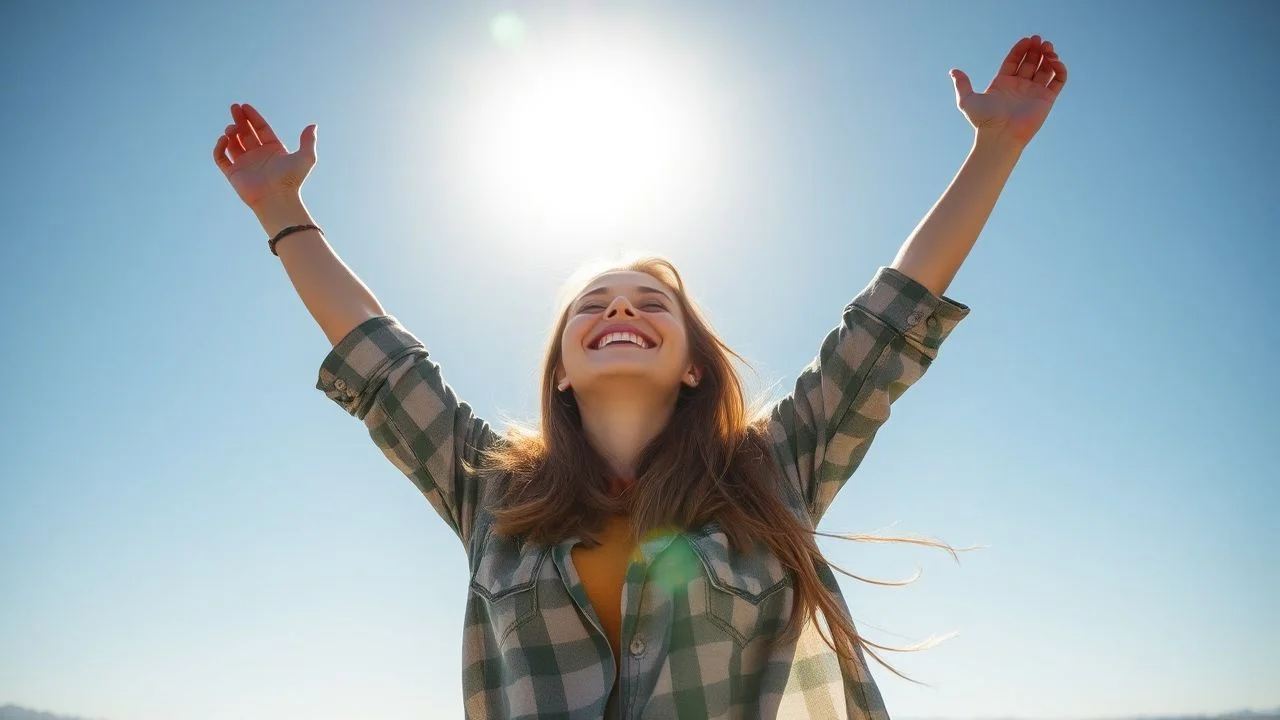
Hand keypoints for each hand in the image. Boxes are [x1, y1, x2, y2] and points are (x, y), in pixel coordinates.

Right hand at [213, 103, 317, 209]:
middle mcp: (259, 155)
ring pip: (233, 143)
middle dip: (240, 120)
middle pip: (246, 133)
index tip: (244, 106)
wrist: (277, 199)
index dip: (253, 117)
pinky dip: (220, 147)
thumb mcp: (306, 158)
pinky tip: (224, 139)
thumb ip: (308, 141)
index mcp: (273, 150)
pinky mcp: (233, 173)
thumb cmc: (292, 180)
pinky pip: (221, 157)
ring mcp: (245, 164)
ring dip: (231, 132)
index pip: (261, 129)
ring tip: (232, 128)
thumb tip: (313, 126)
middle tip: (234, 107)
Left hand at [951, 36, 1067, 146]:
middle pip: (1030, 62)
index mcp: (1003, 84)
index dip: (1021, 49)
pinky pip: (1058, 80)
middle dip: (1035, 50)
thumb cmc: (983, 121)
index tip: (1026, 40)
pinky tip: (1053, 60)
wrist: (999, 136)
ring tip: (1047, 47)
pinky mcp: (1046, 99)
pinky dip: (1059, 69)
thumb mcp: (967, 101)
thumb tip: (953, 71)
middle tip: (1038, 40)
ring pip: (1045, 69)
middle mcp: (1019, 86)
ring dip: (1048, 56)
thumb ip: (962, 85)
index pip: (1014, 61)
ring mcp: (1034, 92)